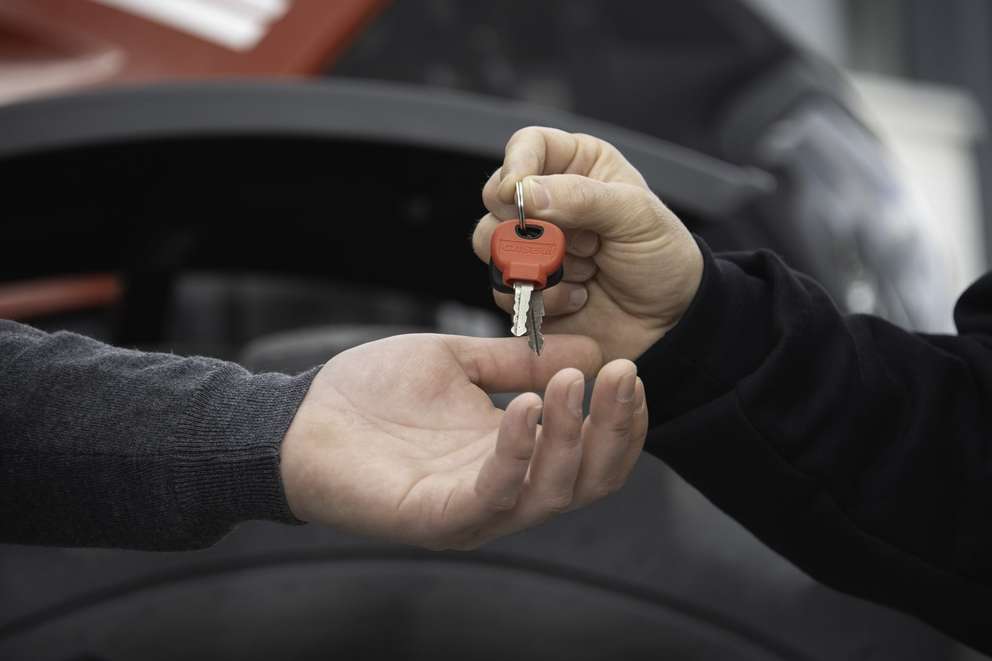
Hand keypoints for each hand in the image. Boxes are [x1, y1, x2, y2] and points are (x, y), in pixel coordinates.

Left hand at [280, 333, 645, 549]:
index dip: (620, 419)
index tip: (630, 370)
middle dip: (614, 429)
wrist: (300, 418)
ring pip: (551, 492)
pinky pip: (493, 494)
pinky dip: (517, 453)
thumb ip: (518, 363)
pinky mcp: (436, 517)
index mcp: (513, 455)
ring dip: (574, 437)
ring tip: (573, 384)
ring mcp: (472, 509)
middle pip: (587, 480)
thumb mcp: (458, 362)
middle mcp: (503, 489)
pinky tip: (526, 409)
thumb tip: (588, 352)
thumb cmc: (372, 394)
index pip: (590, 454)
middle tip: (623, 375)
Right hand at [472, 126, 703, 360]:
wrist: (669, 321)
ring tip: (583, 272)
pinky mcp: (525, 287)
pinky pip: (504, 287)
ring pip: (491, 243)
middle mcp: (547, 202)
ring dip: (537, 263)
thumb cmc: (662, 257)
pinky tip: (578, 298)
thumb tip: (525, 192)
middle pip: (495, 195)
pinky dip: (542, 297)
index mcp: (576, 167)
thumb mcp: (636, 216)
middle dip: (528, 224)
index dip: (516, 165)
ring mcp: (532, 246)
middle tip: (571, 242)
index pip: (527, 146)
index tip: (518, 191)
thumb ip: (582, 197)